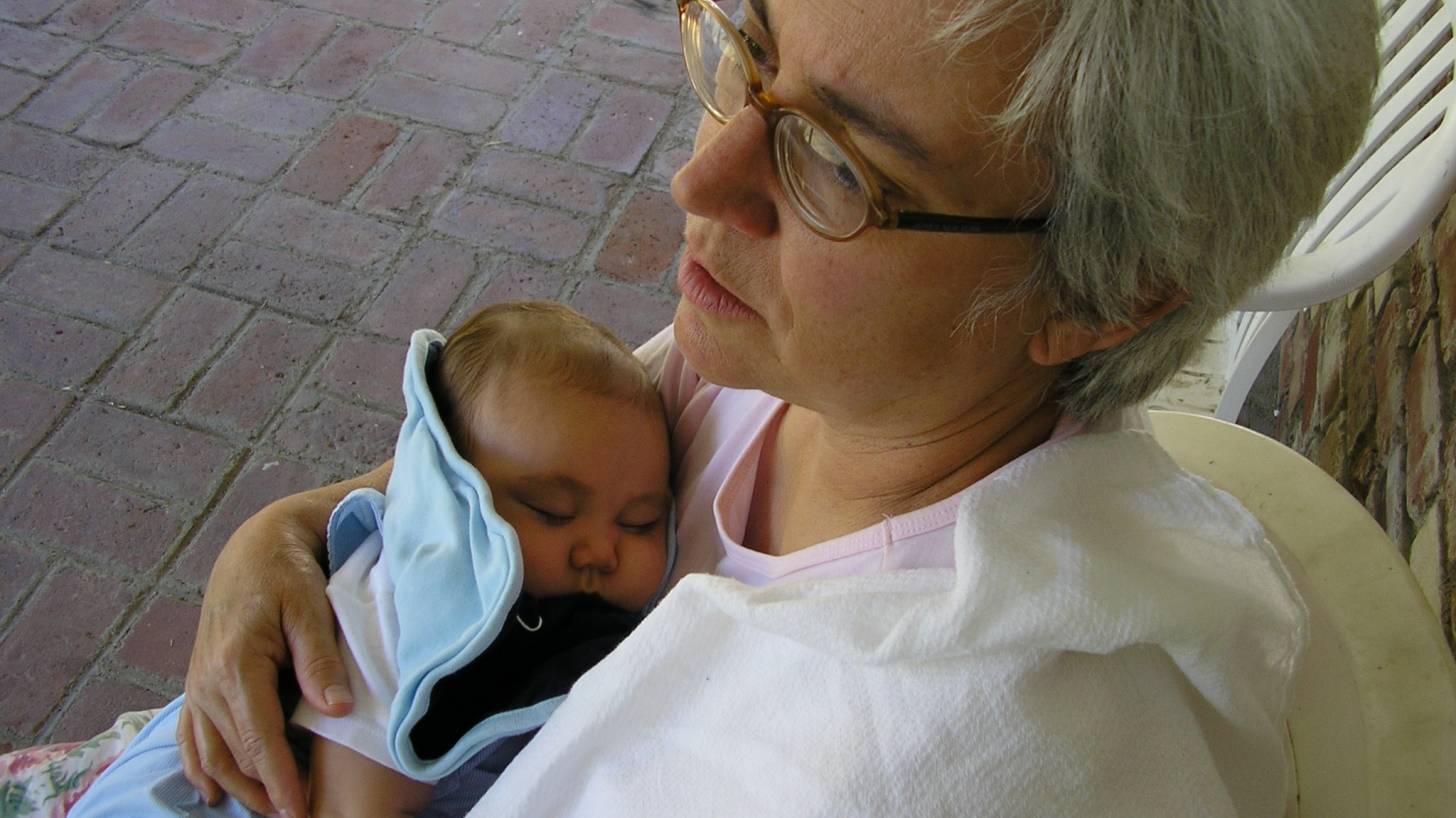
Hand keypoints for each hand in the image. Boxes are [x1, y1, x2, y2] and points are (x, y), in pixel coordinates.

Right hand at [178, 500, 354, 817]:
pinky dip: (202, 769)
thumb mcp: (310, 608)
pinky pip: (191, 738)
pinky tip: (215, 794)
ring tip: (271, 811)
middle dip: (264, 793)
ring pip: (212, 755)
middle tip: (301, 815)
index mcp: (236, 665)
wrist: (254, 548)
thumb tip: (336, 709)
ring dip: (238, 788)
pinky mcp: (197, 685)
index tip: (299, 811)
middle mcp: (207, 683)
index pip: (259, 740)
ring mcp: (197, 687)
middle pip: (235, 756)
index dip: (279, 781)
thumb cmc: (288, 575)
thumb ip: (320, 659)